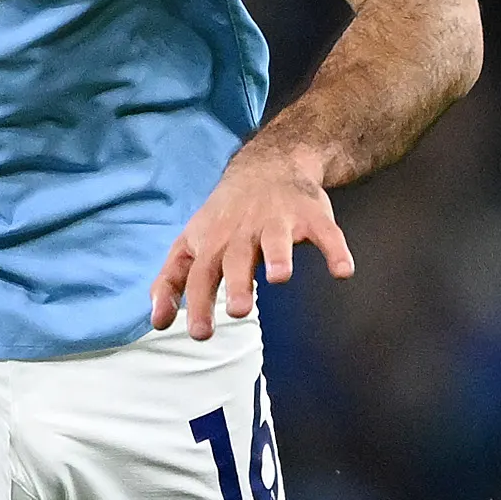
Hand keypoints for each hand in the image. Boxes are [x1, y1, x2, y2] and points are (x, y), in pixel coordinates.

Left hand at [150, 140, 353, 339]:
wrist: (269, 166)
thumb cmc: (226, 218)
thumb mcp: (192, 243)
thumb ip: (173, 281)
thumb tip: (157, 322)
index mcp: (212, 242)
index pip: (199, 274)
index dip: (197, 301)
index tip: (200, 333)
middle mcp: (242, 231)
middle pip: (236, 257)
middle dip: (238, 283)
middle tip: (239, 312)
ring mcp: (277, 221)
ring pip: (276, 239)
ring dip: (278, 257)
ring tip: (279, 278)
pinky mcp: (310, 216)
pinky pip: (325, 233)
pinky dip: (335, 250)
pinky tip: (343, 271)